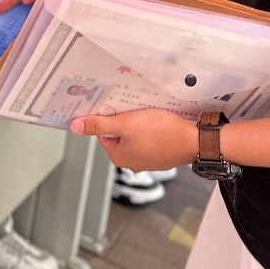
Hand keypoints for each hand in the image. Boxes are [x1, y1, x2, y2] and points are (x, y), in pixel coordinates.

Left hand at [69, 109, 196, 171]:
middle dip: (124, 119)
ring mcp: (147, 159)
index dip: (108, 116)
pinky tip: (157, 122)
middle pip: (118, 133)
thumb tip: (76, 126)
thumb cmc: (162, 133)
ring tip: (147, 114)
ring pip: (134, 134)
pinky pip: (148, 137)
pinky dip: (151, 128)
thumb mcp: (125, 124)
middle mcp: (131, 162)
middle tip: (133, 109)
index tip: (116, 107)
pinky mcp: (159, 154)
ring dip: (137, 122)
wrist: (193, 140)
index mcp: (119, 157)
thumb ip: (99, 125)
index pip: (103, 132)